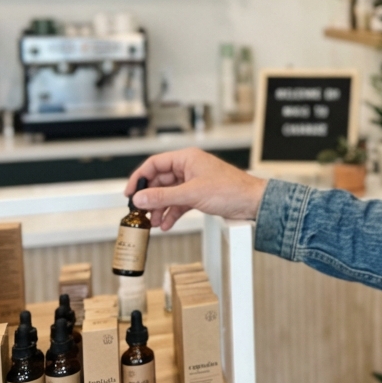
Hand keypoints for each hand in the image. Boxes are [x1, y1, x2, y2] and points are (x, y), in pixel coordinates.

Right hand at [124, 148, 266, 231]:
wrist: (252, 203)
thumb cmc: (231, 190)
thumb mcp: (192, 194)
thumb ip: (163, 196)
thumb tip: (140, 198)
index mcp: (187, 158)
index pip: (155, 164)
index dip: (139, 178)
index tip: (129, 192)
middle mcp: (189, 168)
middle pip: (160, 181)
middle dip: (150, 198)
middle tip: (140, 212)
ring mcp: (194, 182)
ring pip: (169, 194)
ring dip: (160, 209)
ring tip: (153, 222)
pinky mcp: (199, 195)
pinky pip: (179, 203)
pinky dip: (172, 213)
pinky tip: (166, 224)